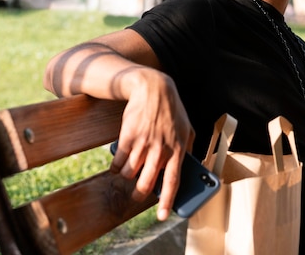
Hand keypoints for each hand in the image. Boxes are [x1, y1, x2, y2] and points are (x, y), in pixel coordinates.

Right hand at [109, 68, 194, 220]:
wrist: (152, 89)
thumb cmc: (172, 111)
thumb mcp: (188, 128)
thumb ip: (189, 148)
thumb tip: (189, 167)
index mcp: (178, 149)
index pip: (173, 181)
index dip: (167, 201)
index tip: (162, 216)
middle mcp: (161, 149)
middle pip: (146, 183)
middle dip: (140, 194)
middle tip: (138, 194)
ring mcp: (143, 144)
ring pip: (129, 174)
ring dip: (127, 176)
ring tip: (129, 171)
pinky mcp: (128, 137)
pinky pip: (118, 162)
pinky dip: (116, 167)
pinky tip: (118, 164)